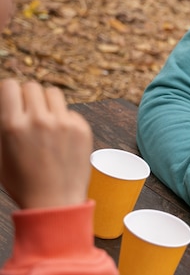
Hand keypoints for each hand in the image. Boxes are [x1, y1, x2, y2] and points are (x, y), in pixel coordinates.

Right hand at [0, 79, 92, 208]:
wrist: (55, 202)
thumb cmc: (23, 182)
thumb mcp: (1, 156)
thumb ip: (5, 127)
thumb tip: (9, 108)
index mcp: (13, 127)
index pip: (10, 86)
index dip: (9, 91)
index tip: (11, 98)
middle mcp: (39, 121)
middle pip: (32, 87)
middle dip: (28, 96)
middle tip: (29, 112)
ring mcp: (63, 123)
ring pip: (53, 93)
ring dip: (47, 102)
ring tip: (45, 119)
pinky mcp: (82, 128)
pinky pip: (70, 111)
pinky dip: (64, 118)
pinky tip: (60, 136)